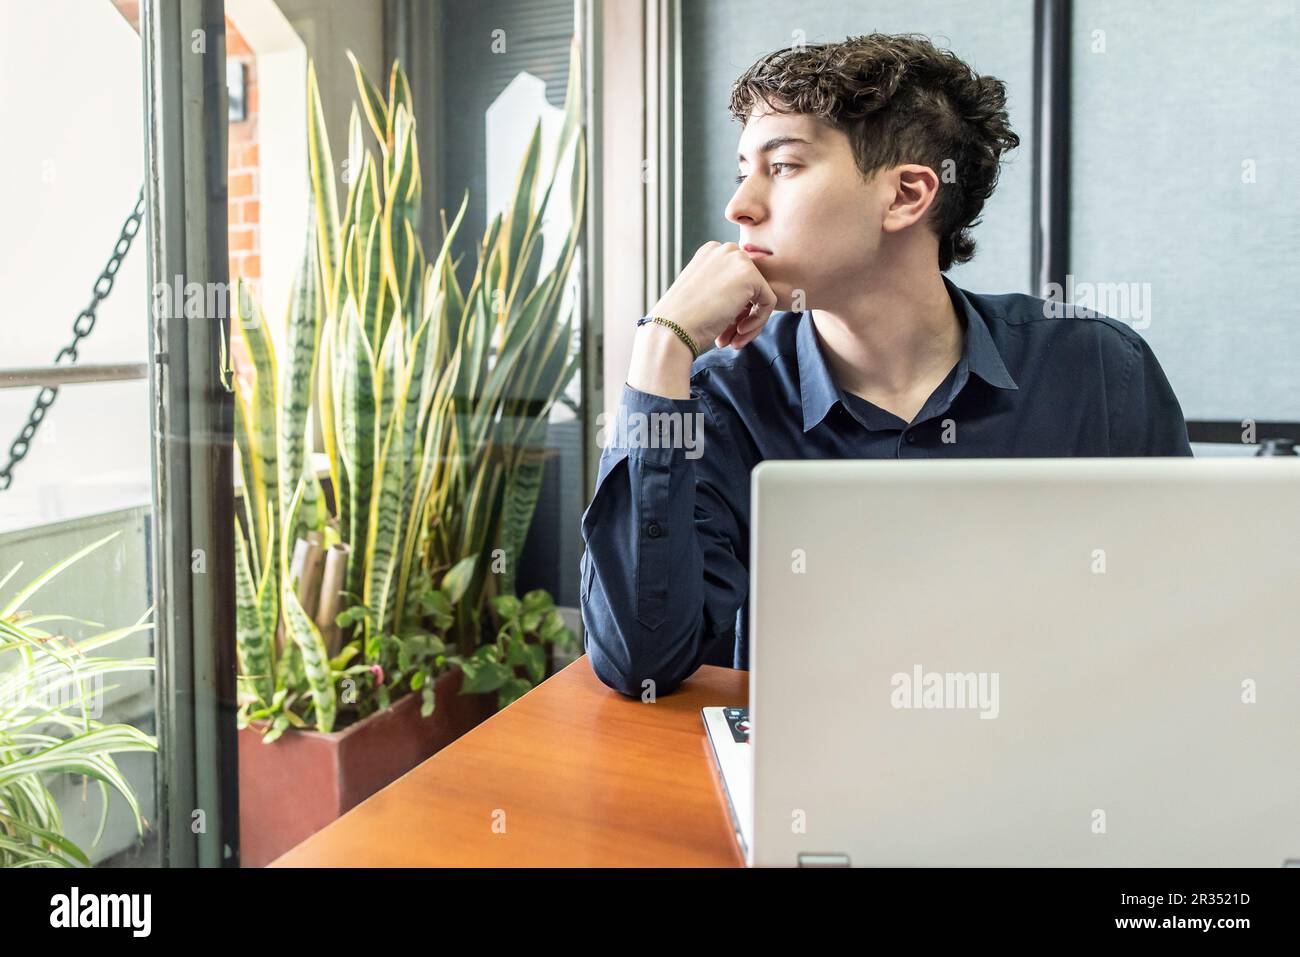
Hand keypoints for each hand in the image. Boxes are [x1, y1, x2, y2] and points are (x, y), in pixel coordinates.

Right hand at [649, 242, 778, 352]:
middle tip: (729, 338)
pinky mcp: (751, 276)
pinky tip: (738, 334)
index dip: (734, 309)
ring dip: (750, 323)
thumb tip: (751, 302)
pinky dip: (758, 323)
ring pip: (761, 295)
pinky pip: (768, 303)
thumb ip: (725, 290)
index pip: (738, 280)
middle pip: (751, 286)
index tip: (724, 329)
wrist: (672, 329)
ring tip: (733, 341)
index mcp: (711, 252)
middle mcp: (725, 249)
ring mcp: (738, 260)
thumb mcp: (702, 295)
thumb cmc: (682, 319)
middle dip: (742, 316)